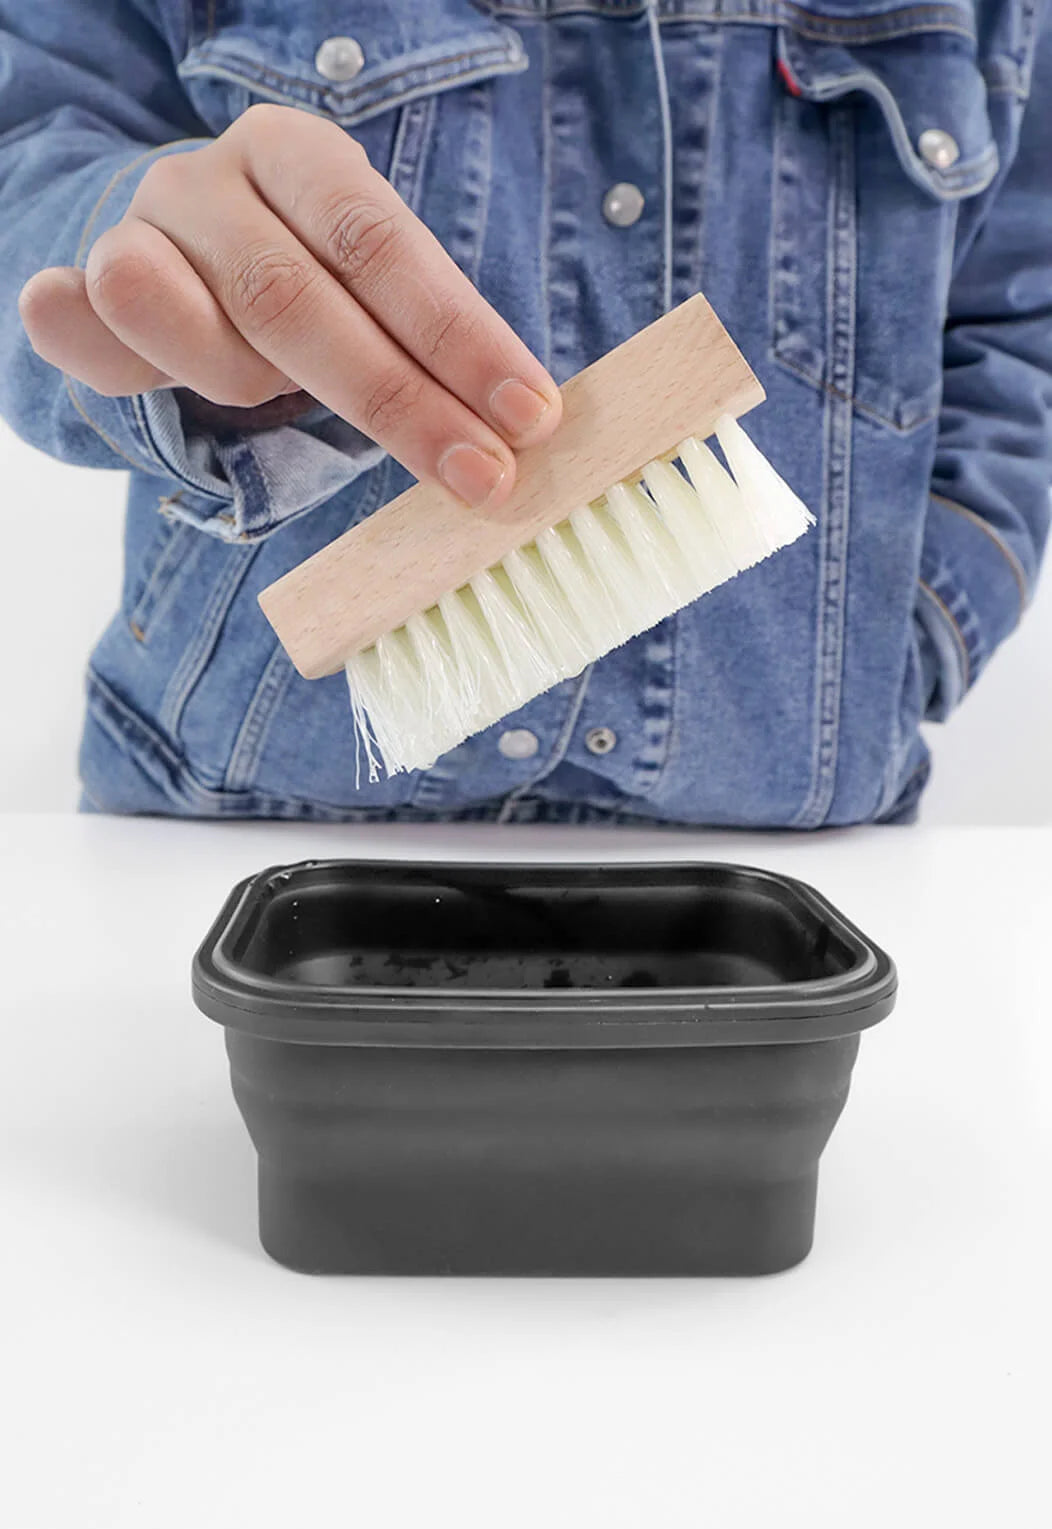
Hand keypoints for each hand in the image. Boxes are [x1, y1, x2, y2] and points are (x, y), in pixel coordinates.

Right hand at [18, 104, 560, 509]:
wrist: (191, 244)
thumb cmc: (309, 279)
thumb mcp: (370, 283)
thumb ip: (424, 334)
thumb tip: (524, 425)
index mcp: (296, 154)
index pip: (380, 244)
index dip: (458, 336)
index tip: (529, 416)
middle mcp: (207, 182)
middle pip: (294, 296)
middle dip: (399, 401)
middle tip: (481, 476)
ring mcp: (136, 234)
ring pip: (186, 322)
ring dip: (248, 386)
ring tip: (277, 401)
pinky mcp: (85, 293)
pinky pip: (73, 322)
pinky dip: (89, 339)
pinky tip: (116, 353)